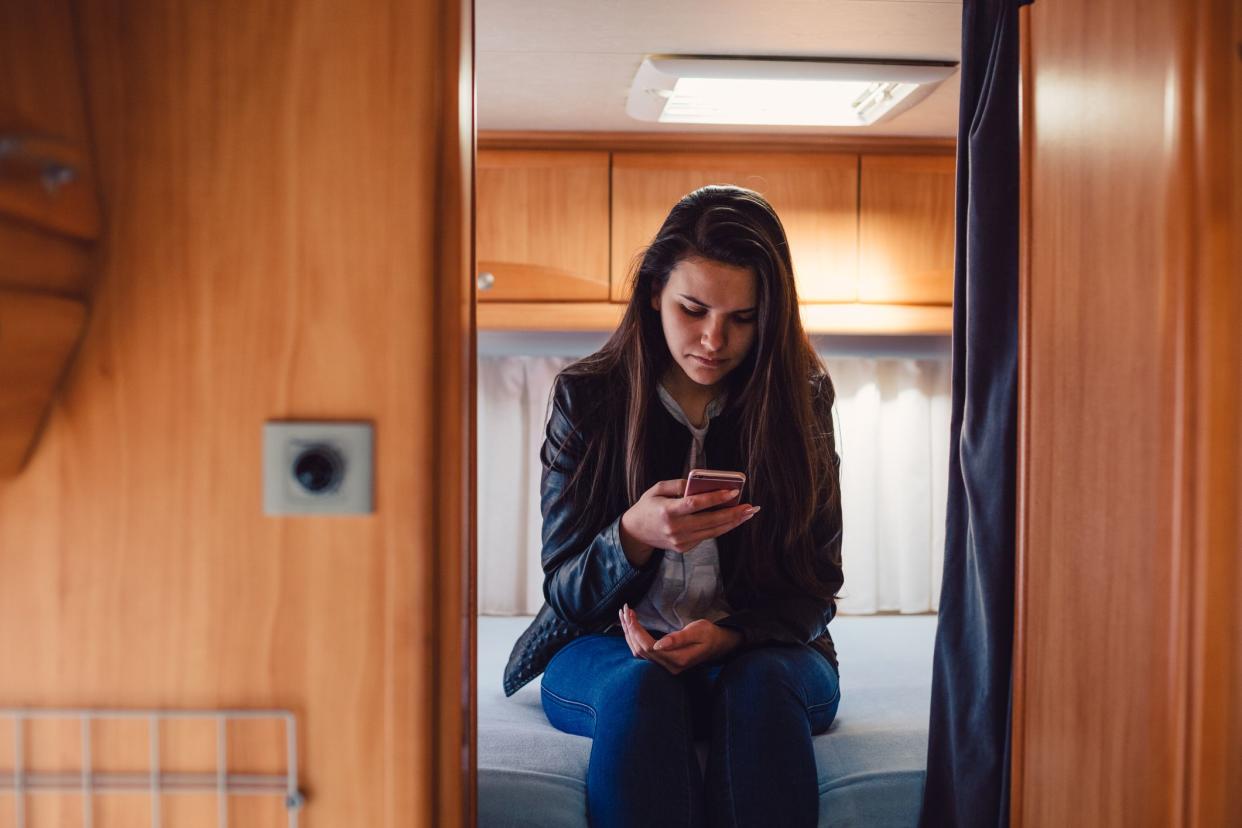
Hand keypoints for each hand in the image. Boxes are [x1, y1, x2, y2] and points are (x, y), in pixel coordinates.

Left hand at [618, 604, 743, 674]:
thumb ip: (678, 639)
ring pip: (640, 653)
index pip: (649, 647)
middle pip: (641, 650)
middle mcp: (669, 667)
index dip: (637, 631)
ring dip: (630, 635)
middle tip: (624, 611)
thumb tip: (658, 646)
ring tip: (624, 616)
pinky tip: (630, 628)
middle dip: (630, 630)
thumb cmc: (708, 634)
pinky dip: (635, 639)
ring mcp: (666, 667)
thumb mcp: (697, 631)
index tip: (630, 613)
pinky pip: (644, 653)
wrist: (718, 644)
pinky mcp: (664, 663)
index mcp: (678, 659)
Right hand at [619, 479, 759, 563]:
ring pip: (713, 531)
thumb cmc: (648, 506)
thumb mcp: (657, 489)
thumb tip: (701, 484)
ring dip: (732, 522)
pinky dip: (720, 527)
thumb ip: (678, 485)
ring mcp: (680, 541)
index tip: (733, 492)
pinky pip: (706, 536)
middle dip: (733, 513)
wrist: (635, 532)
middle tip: (751, 507)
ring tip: (747, 513)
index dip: (715, 498)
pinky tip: (732, 519)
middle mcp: (675, 529)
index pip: (695, 504)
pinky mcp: (684, 548)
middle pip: (710, 521)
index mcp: (667, 511)